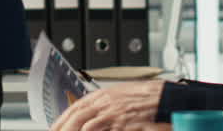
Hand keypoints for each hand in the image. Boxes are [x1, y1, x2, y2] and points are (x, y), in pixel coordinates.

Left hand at [50, 80, 164, 130]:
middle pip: (77, 115)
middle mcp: (106, 102)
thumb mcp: (122, 96)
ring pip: (86, 124)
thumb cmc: (148, 97)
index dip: (63, 118)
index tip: (55, 127)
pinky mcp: (124, 123)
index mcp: (104, 95)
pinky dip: (90, 130)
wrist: (167, 97)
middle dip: (63, 127)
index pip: (76, 107)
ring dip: (74, 130)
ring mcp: (115, 113)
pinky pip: (101, 128)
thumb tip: (92, 114)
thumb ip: (106, 104)